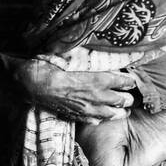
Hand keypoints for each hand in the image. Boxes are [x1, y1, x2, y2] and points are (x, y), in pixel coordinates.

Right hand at [16, 59, 143, 122]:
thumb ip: (90, 54)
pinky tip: (101, 115)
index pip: (125, 81)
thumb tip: (100, 45)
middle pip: (124, 100)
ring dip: (120, 110)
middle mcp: (97, 95)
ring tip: (123, 109)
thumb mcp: (73, 55)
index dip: (131, 80)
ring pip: (113, 114)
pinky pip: (96, 120)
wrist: (32, 83)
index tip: (132, 78)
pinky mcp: (78, 116)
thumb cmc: (51, 66)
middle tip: (131, 94)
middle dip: (129, 97)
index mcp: (99, 78)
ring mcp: (88, 108)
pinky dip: (102, 117)